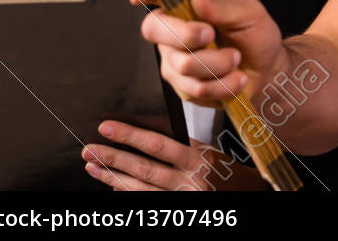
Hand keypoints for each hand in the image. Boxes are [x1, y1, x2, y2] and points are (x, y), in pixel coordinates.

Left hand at [82, 122, 267, 191]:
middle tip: (89, 149)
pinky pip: (148, 205)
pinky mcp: (179, 211)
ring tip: (93, 167)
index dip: (129, 135)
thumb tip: (140, 133)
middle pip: (145, 169)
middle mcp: (190, 181)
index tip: (106, 126)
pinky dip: (129, 195)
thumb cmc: (224, 171)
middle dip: (113, 158)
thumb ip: (179, 143)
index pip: (157, 144)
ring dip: (114, 178)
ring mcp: (183, 199)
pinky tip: (113, 186)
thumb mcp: (206, 151)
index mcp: (197, 158)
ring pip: (142, 190)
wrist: (248, 195)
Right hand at [130, 0, 286, 107]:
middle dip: (186, 35)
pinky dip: (222, 85)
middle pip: (153, 28)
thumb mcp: (248, 12)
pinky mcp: (182, 86)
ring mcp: (175, 58)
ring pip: (181, 64)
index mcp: (188, 1)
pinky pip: (194, 89)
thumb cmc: (256, 35)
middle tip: (211, 35)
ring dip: (218, 64)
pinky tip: (234, 77)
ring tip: (235, 59)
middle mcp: (175, 27)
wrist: (268, 71)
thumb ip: (221, 6)